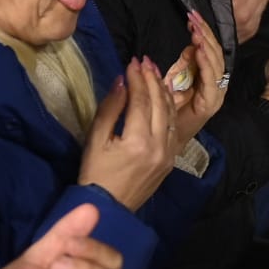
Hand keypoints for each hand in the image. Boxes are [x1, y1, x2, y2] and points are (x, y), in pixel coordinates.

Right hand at [78, 57, 178, 210]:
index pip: (141, 101)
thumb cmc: (95, 174)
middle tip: (144, 61)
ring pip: (170, 114)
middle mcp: (159, 146)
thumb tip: (121, 81)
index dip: (137, 79)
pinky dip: (169, 108)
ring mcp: (168, 153)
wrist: (109, 207)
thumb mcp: (95, 141)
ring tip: (154, 73)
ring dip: (163, 91)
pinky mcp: (171, 158)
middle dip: (152, 80)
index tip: (131, 62)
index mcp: (138, 142)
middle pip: (159, 104)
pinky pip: (173, 127)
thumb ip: (110, 109)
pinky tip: (163, 96)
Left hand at [164, 9, 227, 141]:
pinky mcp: (209, 104)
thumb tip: (190, 47)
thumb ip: (184, 65)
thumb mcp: (174, 81)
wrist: (163, 142)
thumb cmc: (167, 112)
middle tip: (193, 17)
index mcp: (209, 77)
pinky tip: (196, 50)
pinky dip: (205, 63)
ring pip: (216, 63)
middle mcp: (217, 84)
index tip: (191, 15)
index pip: (211, 49)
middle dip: (205, 33)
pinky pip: (210, 80)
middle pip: (216, 52)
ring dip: (205, 44)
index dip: (203, 31)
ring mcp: (215, 94)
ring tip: (195, 30)